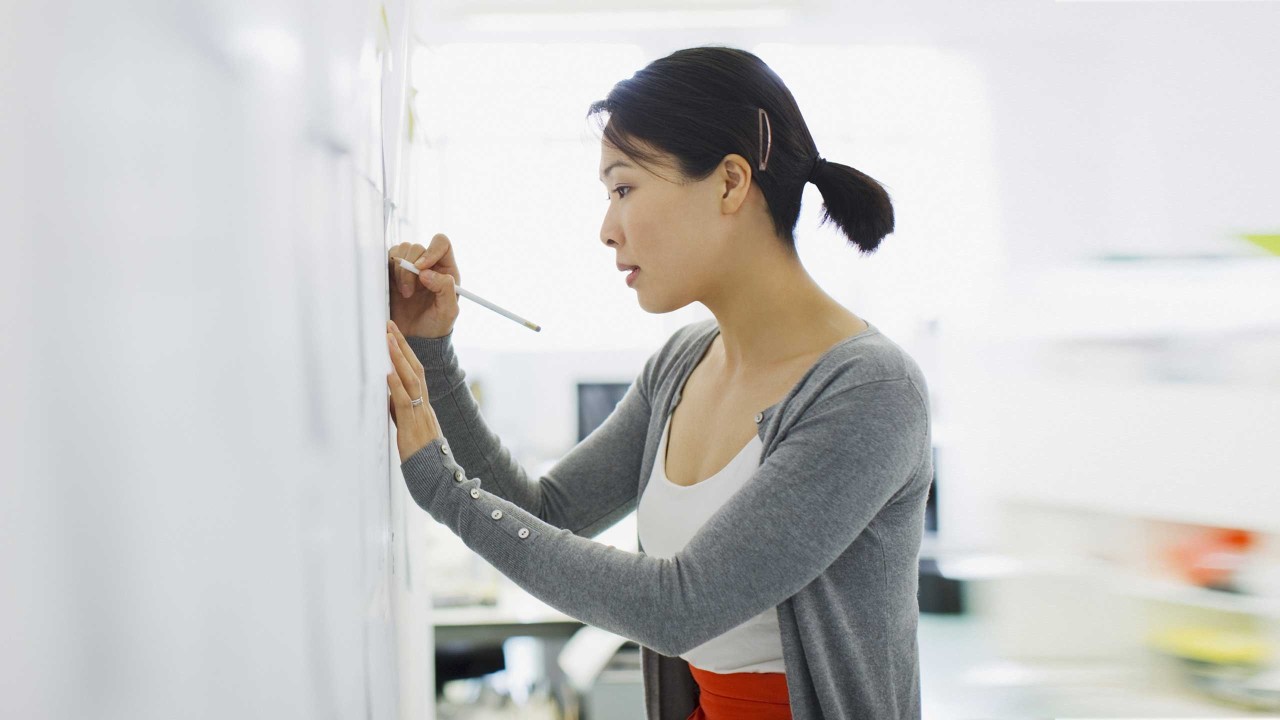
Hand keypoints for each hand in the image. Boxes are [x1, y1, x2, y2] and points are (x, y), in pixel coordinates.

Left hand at [386, 319, 443, 461]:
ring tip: (388, 339)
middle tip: (389, 325)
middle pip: (415, 368)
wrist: (437, 476)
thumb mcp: (409, 427)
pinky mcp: (412, 426)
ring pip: (412, 380)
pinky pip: (405, 402)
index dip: (405, 352)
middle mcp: (424, 405)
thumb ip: (401, 410)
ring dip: (398, 358)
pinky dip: (396, 386)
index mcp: (424, 405)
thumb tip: (389, 395)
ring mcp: (420, 414)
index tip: (394, 334)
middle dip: (402, 345)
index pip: (416, 372)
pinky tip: (388, 372)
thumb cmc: (422, 456)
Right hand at [389, 234, 460, 338]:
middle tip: (409, 292)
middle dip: (410, 268)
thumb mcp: (448, 311)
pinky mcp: (393, 274)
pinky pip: (387, 260)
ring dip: (399, 271)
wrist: (418, 337)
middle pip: (416, 247)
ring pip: (401, 251)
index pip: (441, 244)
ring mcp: (409, 268)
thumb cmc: (437, 324)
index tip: (421, 268)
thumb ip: (445, 289)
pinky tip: (394, 289)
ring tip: (404, 294)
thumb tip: (426, 272)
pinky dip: (387, 270)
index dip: (431, 250)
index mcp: (445, 269)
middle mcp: (427, 264)